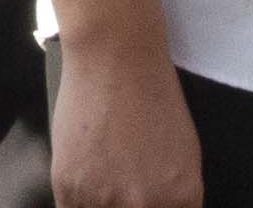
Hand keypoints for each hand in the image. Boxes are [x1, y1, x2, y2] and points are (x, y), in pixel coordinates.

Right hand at [48, 36, 203, 207]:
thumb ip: (173, 197)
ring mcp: (103, 200)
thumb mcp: (184, 156)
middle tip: (122, 189)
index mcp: (180, 199)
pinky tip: (85, 186)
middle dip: (126, 206)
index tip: (141, 202)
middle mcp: (144, 206)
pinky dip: (78, 202)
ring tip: (105, 180)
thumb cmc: (153, 97)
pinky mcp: (68, 187)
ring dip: (99, 205)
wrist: (114, 59)